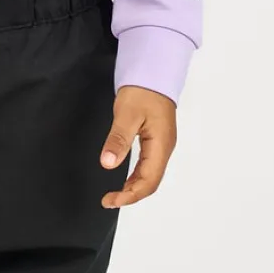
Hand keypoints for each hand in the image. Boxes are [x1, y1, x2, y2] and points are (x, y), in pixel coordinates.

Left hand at [98, 85, 176, 206]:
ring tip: (115, 195)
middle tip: (109, 201)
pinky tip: (125, 179)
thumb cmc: (143, 90)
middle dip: (131, 195)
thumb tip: (108, 164)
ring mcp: (162, 145)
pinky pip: (149, 166)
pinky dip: (137, 177)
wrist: (154, 72)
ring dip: (134, 188)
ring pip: (151, 175)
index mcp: (161, 145)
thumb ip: (118, 139)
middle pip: (151, 182)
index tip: (110, 200)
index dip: (130, 195)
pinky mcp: (157, 140)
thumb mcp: (126, 114)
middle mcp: (165, 148)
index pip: (148, 181)